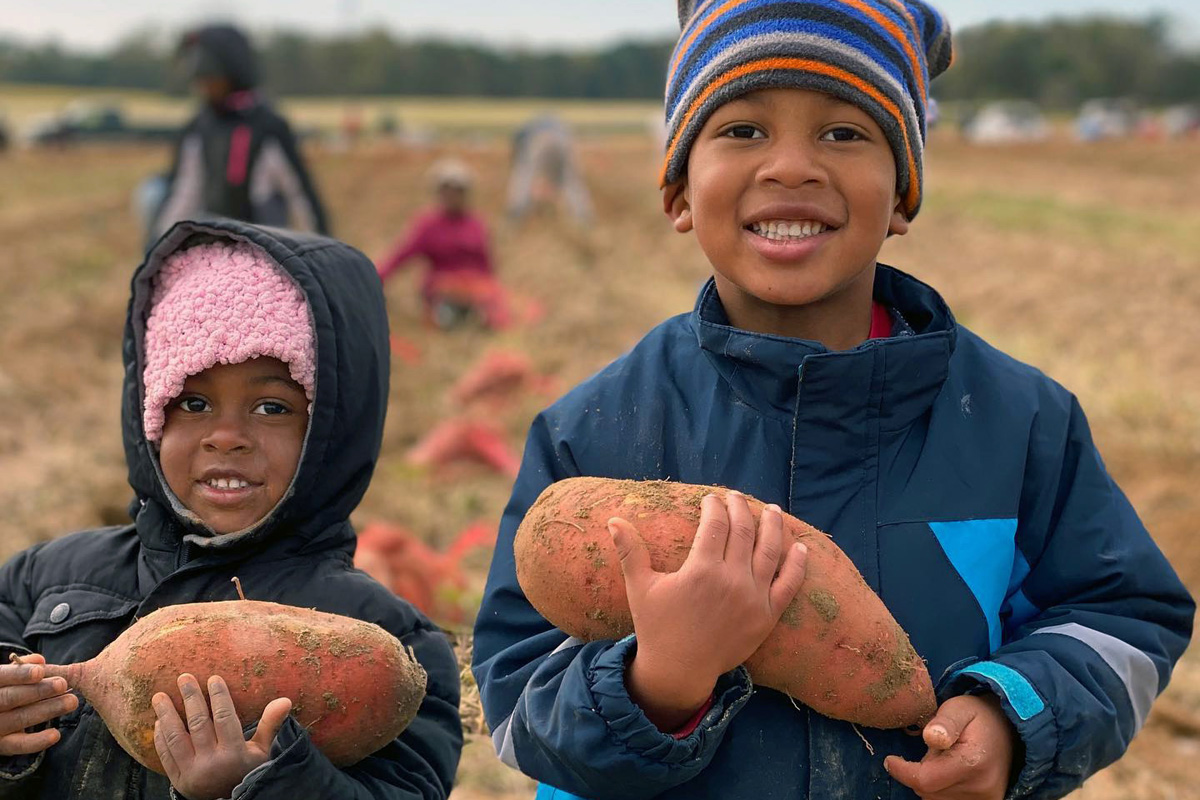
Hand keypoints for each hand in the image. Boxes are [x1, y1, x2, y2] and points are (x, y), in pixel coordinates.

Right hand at [0, 653, 78, 755]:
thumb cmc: (7, 689)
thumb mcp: (9, 676)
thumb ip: (22, 667)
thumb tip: (39, 661)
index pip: (2, 677)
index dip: (20, 674)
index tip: (40, 671)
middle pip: (10, 698)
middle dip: (37, 691)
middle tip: (62, 684)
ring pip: (18, 719)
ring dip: (47, 710)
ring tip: (71, 701)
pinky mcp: (2, 745)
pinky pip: (19, 745)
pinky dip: (37, 741)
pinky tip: (55, 734)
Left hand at [153, 673, 290, 799]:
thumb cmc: (247, 772)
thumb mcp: (262, 752)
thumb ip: (270, 725)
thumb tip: (284, 700)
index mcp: (233, 754)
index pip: (224, 718)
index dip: (218, 696)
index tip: (213, 678)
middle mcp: (210, 763)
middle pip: (198, 723)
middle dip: (190, 698)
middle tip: (184, 677)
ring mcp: (190, 772)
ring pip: (175, 737)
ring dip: (166, 714)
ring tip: (159, 696)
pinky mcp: (177, 779)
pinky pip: (165, 755)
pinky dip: (159, 737)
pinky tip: (158, 721)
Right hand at [613, 491, 807, 729]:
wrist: (680, 670)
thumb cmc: (657, 626)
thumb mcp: (640, 587)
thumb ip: (630, 551)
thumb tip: (613, 519)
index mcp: (701, 570)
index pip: (715, 524)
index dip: (714, 506)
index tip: (711, 498)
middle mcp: (731, 580)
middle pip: (744, 531)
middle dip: (740, 508)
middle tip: (735, 496)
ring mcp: (753, 598)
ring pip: (770, 551)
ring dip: (773, 526)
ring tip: (771, 509)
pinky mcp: (767, 616)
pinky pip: (789, 585)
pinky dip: (797, 564)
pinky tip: (800, 547)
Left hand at [884, 693, 1017, 799]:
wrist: (1011, 729)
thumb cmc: (979, 716)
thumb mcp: (959, 708)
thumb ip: (944, 722)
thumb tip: (931, 737)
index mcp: (972, 763)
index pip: (925, 780)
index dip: (902, 771)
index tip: (890, 760)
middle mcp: (981, 788)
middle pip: (928, 791)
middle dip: (921, 770)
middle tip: (935, 748)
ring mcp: (985, 799)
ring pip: (935, 798)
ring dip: (931, 780)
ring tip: (946, 758)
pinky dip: (941, 788)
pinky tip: (950, 771)